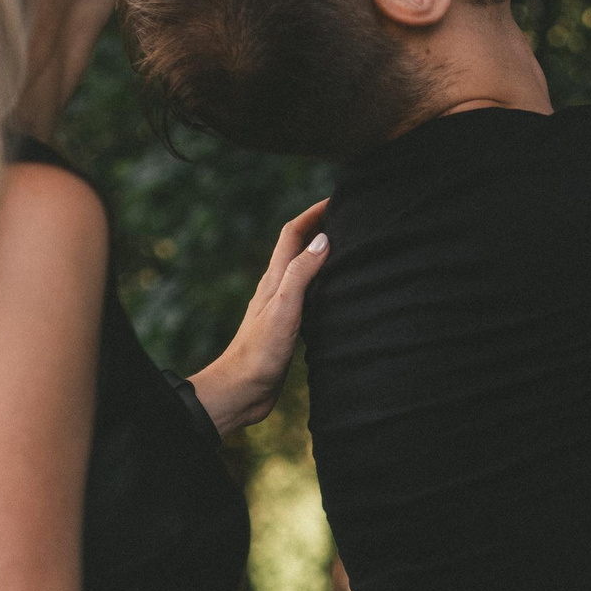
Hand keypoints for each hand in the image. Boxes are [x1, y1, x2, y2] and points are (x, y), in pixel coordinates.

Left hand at [189, 200, 328, 432]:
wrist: (241, 391)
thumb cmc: (260, 351)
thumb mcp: (284, 308)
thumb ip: (301, 273)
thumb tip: (323, 238)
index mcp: (274, 279)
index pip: (293, 233)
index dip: (313, 213)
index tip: (337, 200)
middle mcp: (277, 288)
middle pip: (298, 248)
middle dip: (320, 227)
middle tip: (348, 218)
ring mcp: (281, 308)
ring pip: (303, 271)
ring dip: (322, 255)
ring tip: (347, 249)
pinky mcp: (288, 328)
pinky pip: (308, 296)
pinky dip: (323, 284)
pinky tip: (336, 293)